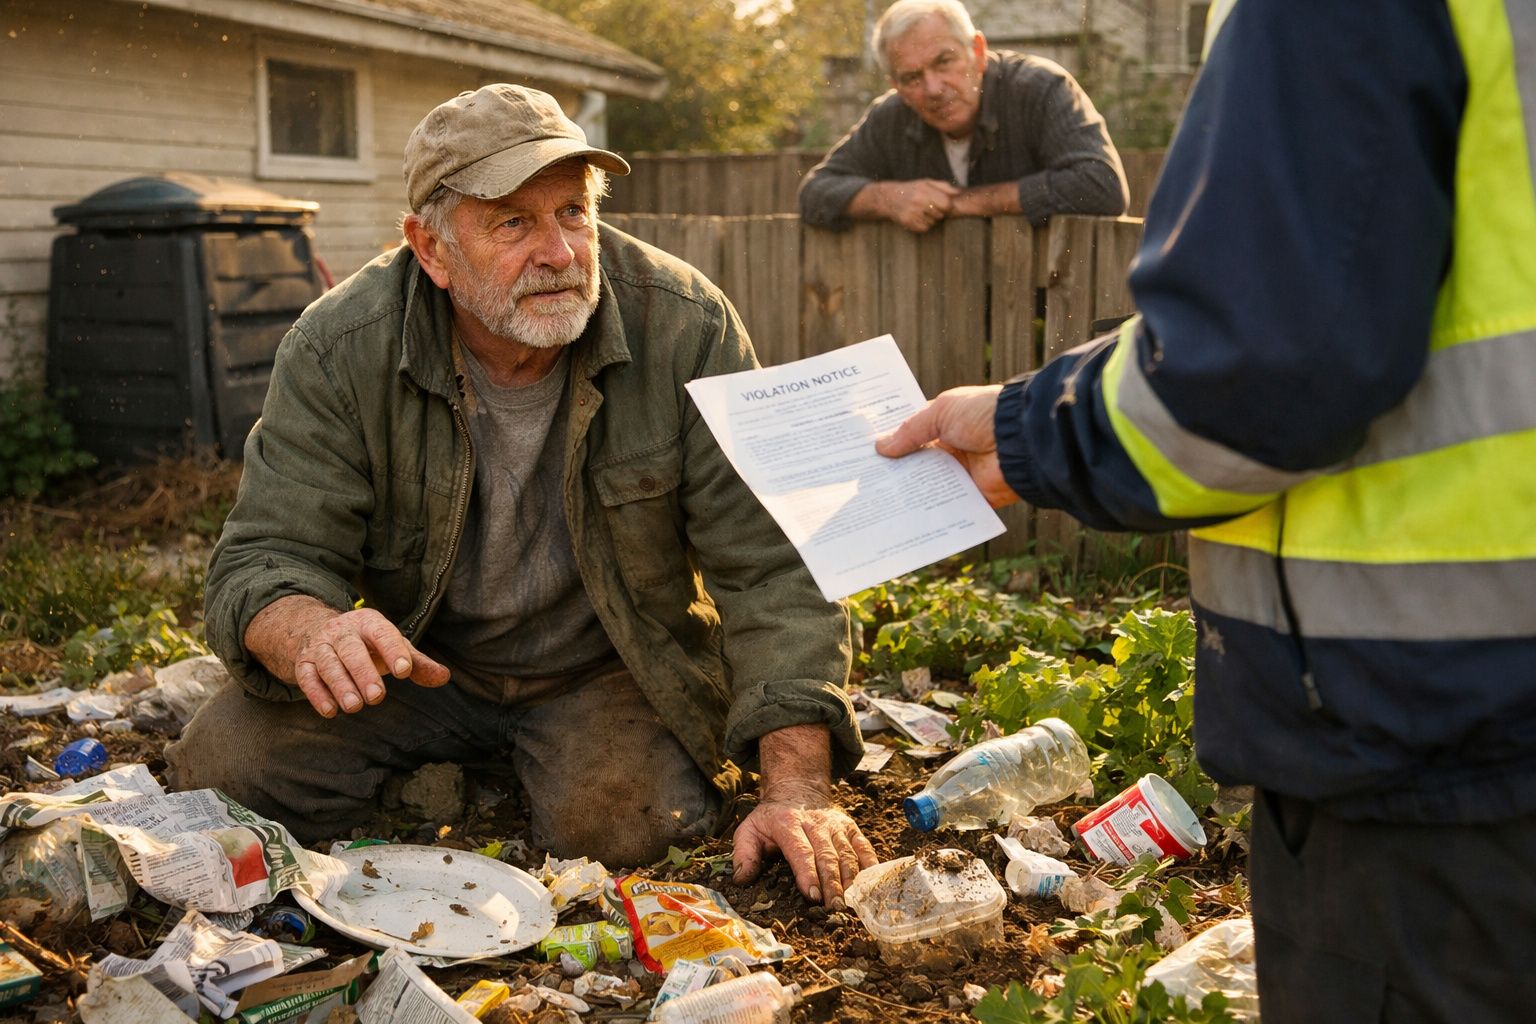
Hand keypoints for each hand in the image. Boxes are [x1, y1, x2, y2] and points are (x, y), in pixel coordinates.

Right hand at [246, 596, 450, 717]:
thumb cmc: (366, 644)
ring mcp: (320, 647)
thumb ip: (417, 663)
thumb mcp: (392, 647)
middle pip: (351, 649)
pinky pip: (307, 677)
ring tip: (355, 707)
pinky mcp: (303, 663)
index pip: (382, 634)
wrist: (317, 631)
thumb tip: (444, 677)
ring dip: (340, 686)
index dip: (393, 650)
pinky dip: (316, 694)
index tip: (405, 670)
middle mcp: (342, 632)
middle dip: (363, 672)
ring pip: (328, 664)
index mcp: (369, 623)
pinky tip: (330, 711)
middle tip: (377, 697)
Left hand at [730, 724, 877, 905]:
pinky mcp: (849, 827)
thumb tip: (741, 880)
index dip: (808, 873)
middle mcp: (815, 823)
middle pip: (827, 855)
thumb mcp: (749, 830)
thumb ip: (743, 854)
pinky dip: (869, 864)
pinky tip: (871, 883)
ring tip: (851, 901)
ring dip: (851, 878)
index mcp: (788, 824)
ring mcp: (835, 825)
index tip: (813, 896)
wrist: (796, 791)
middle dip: (832, 883)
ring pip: (847, 852)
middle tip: (835, 907)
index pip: (801, 851)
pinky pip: (863, 845)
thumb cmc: (771, 819)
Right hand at [868, 179, 960, 231]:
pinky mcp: (907, 222)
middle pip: (940, 215)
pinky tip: (917, 218)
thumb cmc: (911, 189)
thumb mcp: (926, 182)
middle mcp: (918, 202)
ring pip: (933, 223)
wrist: (888, 197)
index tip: (942, 204)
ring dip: (930, 219)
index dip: (947, 206)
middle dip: (938, 213)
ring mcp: (912, 213)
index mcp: (924, 191)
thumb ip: (944, 186)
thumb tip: (958, 192)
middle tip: (929, 207)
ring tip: (922, 212)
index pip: (946, 204)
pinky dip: (923, 225)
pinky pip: (924, 228)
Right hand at [875, 384, 1021, 507]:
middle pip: (915, 464)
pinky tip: (900, 518)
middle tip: (860, 481)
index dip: (889, 442)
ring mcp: (960, 475)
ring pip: (925, 488)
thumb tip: (880, 447)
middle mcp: (951, 450)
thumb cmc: (984, 415)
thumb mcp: (941, 412)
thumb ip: (910, 430)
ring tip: (873, 503)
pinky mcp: (970, 498)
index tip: (863, 452)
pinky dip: (927, 512)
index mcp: (945, 425)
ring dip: (904, 494)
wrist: (1022, 440)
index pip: (911, 435)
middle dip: (891, 471)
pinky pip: (945, 508)